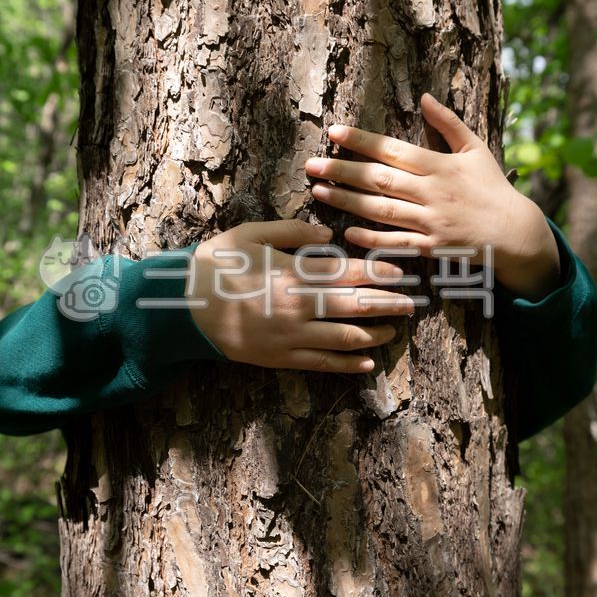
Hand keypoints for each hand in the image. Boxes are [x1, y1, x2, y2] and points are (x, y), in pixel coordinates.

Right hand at [187, 220, 414, 373]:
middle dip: (389, 305)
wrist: (184, 307)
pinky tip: (367, 363)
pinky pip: (323, 364)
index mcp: (293, 274)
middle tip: (412, 303)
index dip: (379, 273)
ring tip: (393, 330)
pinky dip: (348, 365)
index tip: (401, 272)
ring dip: (375, 335)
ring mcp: (291, 337)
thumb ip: (291, 230)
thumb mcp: (250, 234)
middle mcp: (299, 308)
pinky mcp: (281, 358)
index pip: (349, 274)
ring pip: (345, 340)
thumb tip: (326, 234)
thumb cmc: (217, 264)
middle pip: (356, 307)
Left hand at [305, 93, 560, 300]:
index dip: (362, 141)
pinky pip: (396, 243)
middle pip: (380, 179)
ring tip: (319, 192)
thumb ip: (448, 124)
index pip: (393, 150)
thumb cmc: (492, 188)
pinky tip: (347, 232)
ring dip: (347, 202)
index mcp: (440, 166)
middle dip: (343, 171)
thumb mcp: (475, 149)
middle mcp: (432, 193)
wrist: (515, 233)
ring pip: (381, 210)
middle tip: (312, 165)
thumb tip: (425, 96)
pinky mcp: (431, 248)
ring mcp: (431, 222)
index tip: (333, 132)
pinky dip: (372, 238)